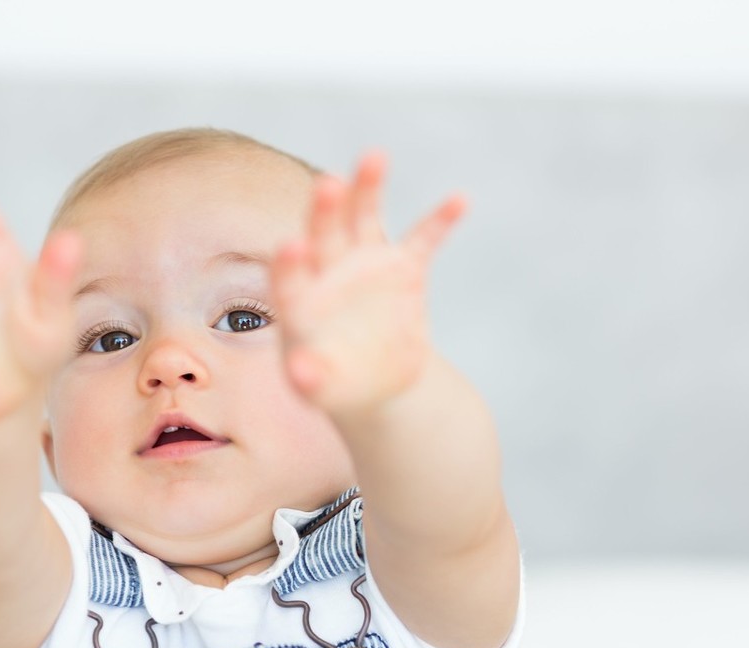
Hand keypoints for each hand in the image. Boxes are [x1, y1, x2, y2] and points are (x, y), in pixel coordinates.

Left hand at [269, 150, 465, 416]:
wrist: (374, 379)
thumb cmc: (335, 383)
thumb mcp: (322, 389)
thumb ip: (309, 380)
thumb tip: (300, 374)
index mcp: (300, 300)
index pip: (289, 278)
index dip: (290, 264)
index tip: (291, 247)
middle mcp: (327, 271)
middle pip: (323, 233)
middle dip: (325, 209)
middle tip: (328, 183)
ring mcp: (366, 264)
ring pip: (364, 218)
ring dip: (368, 188)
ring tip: (374, 157)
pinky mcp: (404, 269)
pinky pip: (423, 240)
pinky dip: (439, 221)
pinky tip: (459, 200)